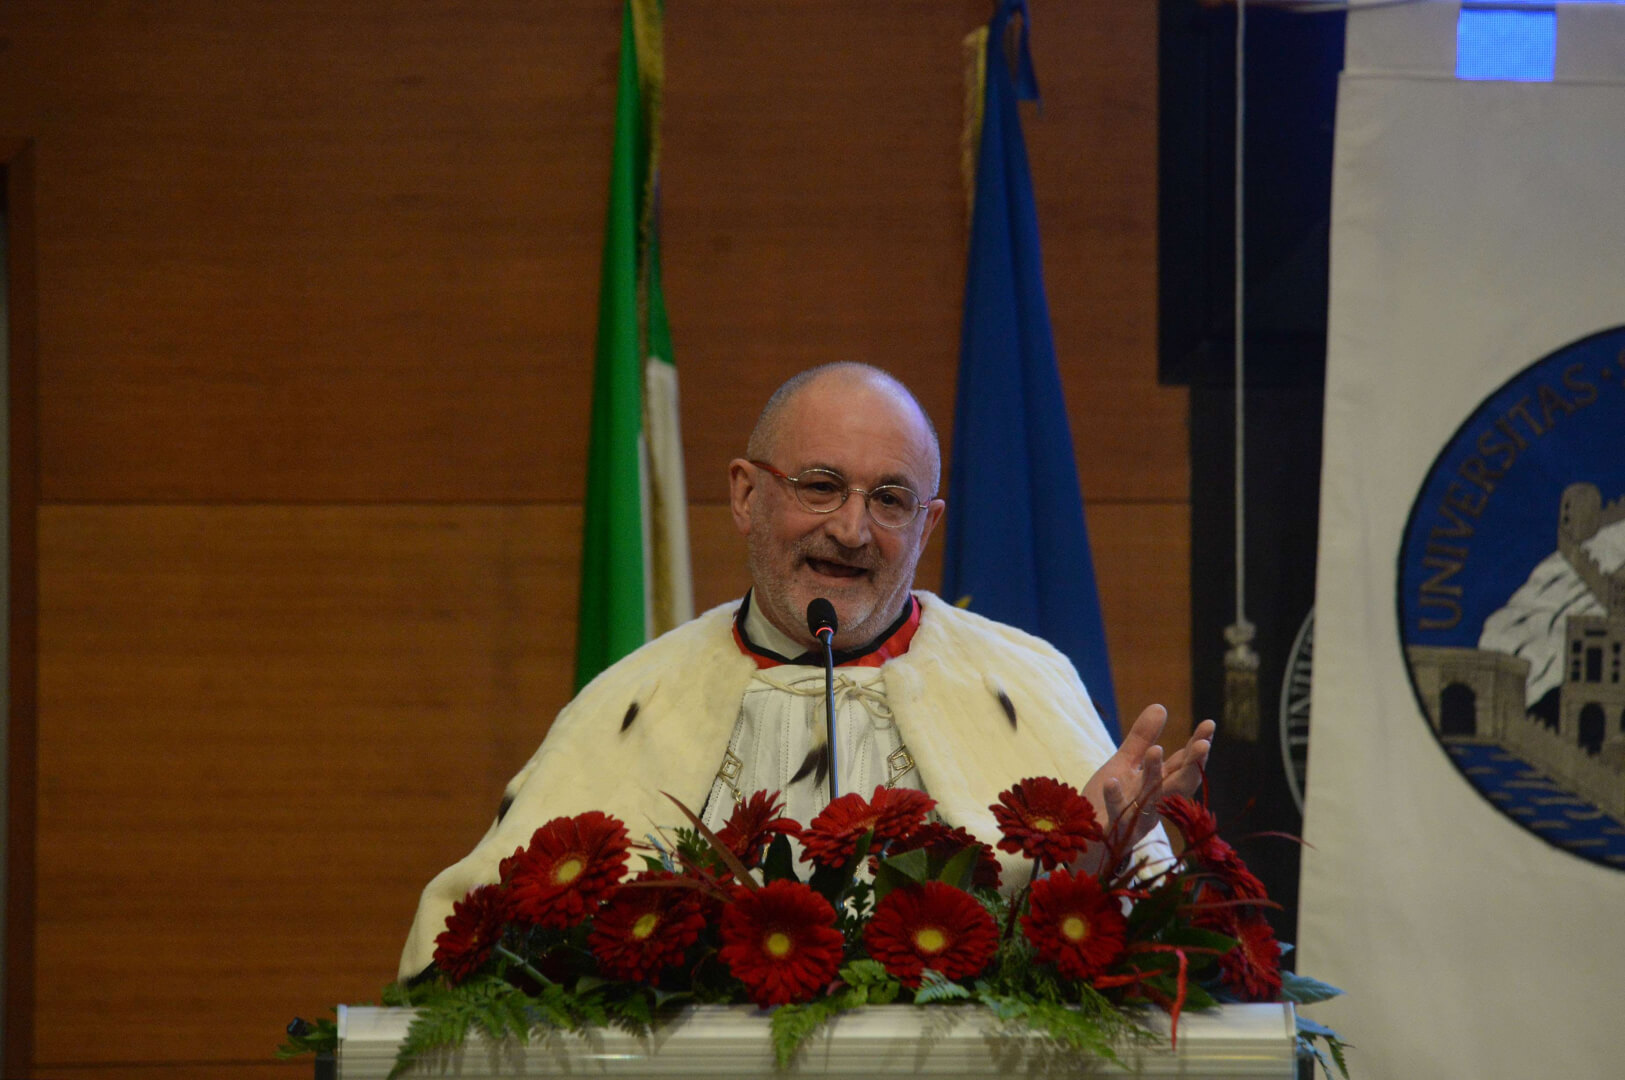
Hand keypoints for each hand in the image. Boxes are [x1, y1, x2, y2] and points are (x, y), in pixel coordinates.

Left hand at [1083, 705, 1215, 848]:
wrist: (1082, 834)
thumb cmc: (1108, 800)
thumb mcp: (1124, 762)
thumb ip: (1141, 738)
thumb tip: (1160, 706)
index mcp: (1159, 785)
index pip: (1183, 764)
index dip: (1197, 747)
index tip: (1209, 724)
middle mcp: (1154, 802)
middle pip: (1179, 784)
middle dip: (1192, 765)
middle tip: (1203, 745)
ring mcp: (1136, 817)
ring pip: (1151, 798)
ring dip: (1154, 775)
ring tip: (1156, 750)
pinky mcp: (1114, 828)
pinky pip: (1117, 814)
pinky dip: (1115, 798)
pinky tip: (1112, 780)